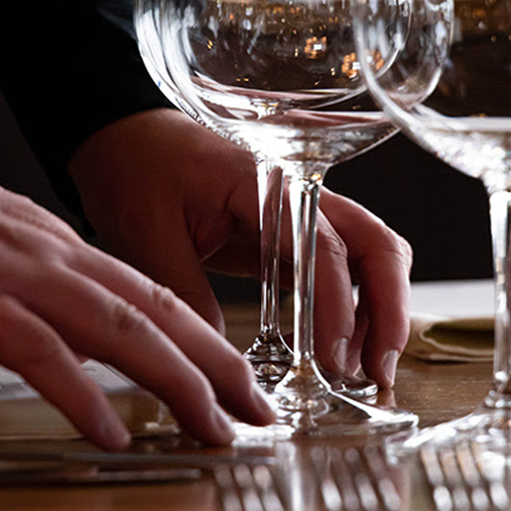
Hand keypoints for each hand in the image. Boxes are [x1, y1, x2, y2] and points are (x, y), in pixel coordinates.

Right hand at [0, 147, 275, 449]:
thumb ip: (23, 266)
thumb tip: (51, 305)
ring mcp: (13, 275)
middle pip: (156, 307)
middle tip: (258, 409)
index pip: (145, 288)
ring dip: (179, 382)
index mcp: (49, 240)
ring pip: (121, 328)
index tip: (231, 373)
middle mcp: (48, 253)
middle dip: (217, 362)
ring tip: (216, 427)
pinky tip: (112, 433)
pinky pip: (42, 354)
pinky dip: (84, 397)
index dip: (199, 332)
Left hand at [67, 109, 413, 386]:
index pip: (323, 243)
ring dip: (380, 312)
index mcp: (263, 183)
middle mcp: (298, 194)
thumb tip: (219, 361)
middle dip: (389, 308)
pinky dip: (354, 310)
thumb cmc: (134, 170)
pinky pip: (341, 271)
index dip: (337, 304)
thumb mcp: (146, 235)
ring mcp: (302, 214)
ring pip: (371, 256)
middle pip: (376, 242)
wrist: (122, 138)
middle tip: (376, 372)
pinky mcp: (292, 236)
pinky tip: (342, 352)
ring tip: (365, 373)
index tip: (333, 356)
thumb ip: (186, 295)